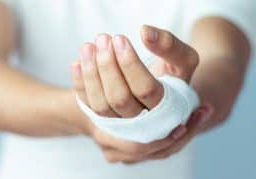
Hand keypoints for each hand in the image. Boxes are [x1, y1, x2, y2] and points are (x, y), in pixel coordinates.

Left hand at [71, 25, 211, 162]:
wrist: (163, 99)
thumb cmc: (173, 76)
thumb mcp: (182, 60)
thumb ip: (169, 46)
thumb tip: (145, 32)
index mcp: (166, 109)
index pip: (146, 89)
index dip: (131, 64)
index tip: (119, 39)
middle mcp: (143, 122)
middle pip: (120, 99)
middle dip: (108, 66)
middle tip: (103, 38)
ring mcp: (121, 124)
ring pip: (101, 105)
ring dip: (90, 74)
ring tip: (87, 46)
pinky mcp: (105, 120)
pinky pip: (88, 106)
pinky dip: (80, 85)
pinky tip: (76, 63)